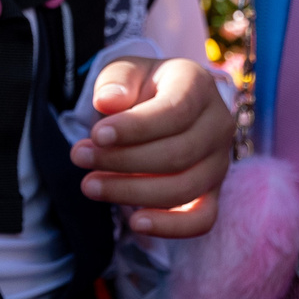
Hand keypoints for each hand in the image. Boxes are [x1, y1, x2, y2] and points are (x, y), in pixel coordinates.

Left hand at [68, 55, 233, 236]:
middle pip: (178, 154)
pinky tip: (136, 223)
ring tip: (90, 185)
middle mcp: (218, 124)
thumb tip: (108, 102)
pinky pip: (201, 219)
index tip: (96, 135)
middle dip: (123, 160)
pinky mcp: (212, 193)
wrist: (157, 106)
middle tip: (80, 157)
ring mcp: (219, 162)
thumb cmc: (140, 88)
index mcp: (199, 86)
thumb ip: (117, 80)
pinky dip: (170, 227)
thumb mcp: (124, 72)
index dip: (136, 127)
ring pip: (184, 188)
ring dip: (132, 192)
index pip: (176, 111)